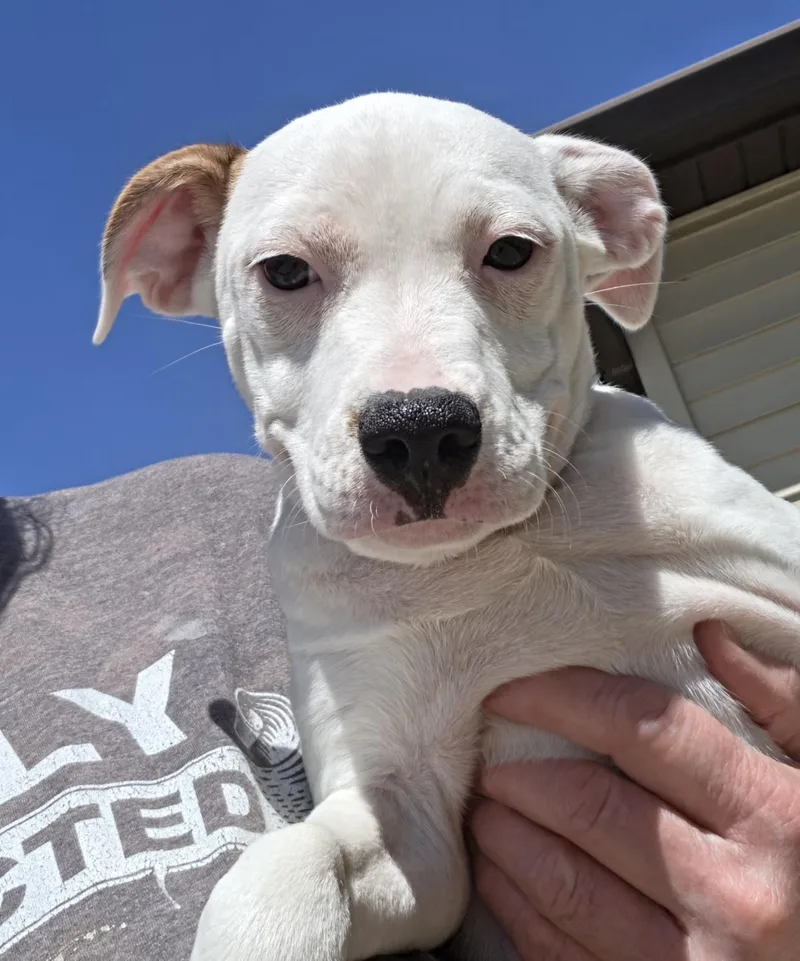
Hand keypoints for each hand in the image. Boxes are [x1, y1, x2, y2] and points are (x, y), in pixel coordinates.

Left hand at [471, 621, 799, 959]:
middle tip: (490, 759)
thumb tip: (708, 635)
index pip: (644, 729)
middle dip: (520, 775)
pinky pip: (563, 956)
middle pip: (589, 806)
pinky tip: (504, 879)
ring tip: (487, 812)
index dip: (563, 699)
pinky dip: (519, 910)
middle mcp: (736, 895)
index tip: (511, 691)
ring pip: (564, 885)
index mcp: (776, 818)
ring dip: (505, 840)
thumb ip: (782, 702)